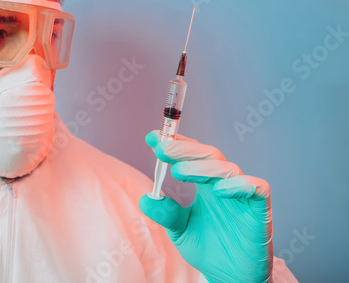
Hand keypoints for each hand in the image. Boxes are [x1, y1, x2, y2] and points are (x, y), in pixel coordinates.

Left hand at [138, 131, 272, 282]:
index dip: (175, 144)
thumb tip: (145, 198)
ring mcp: (243, 195)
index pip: (191, 156)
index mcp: (205, 185)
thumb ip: (165, 214)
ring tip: (179, 171)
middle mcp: (224, 184)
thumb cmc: (209, 249)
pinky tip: (218, 190)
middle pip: (208, 156)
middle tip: (162, 148)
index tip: (151, 137)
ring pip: (227, 169)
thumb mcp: (180, 231)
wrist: (231, 277)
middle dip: (184, 150)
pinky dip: (239, 185)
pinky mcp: (260, 209)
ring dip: (202, 167)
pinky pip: (257, 188)